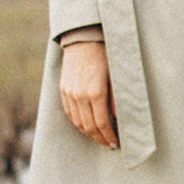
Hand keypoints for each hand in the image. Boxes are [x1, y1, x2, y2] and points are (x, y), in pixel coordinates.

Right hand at [57, 34, 117, 148]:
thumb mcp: (116, 76)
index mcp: (95, 92)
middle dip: (100, 138)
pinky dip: (78, 123)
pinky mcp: (63, 90)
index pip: (102, 123)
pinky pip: (69, 113)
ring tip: (99, 138)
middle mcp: (80, 95)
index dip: (109, 136)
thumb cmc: (105, 55)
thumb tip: (120, 120)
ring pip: (77, 122)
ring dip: (88, 133)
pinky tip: (86, 127)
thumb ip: (117, 99)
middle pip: (89, 126)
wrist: (84, 39)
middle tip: (109, 145)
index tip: (116, 143)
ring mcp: (69, 93)